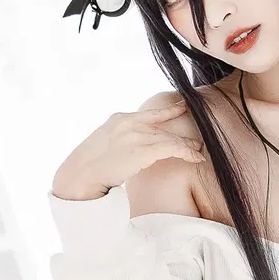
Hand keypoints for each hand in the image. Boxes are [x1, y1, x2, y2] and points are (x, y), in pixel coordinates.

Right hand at [52, 91, 205, 200]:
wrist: (80, 173)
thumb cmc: (88, 166)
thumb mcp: (104, 144)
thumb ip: (120, 140)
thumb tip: (129, 149)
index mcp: (120, 119)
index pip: (150, 113)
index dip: (169, 110)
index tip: (182, 106)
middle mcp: (130, 123)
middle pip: (163, 128)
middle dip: (181, 136)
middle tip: (196, 142)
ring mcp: (136, 135)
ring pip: (170, 138)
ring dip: (187, 146)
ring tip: (198, 152)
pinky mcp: (142, 150)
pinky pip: (172, 148)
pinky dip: (187, 152)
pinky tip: (195, 157)